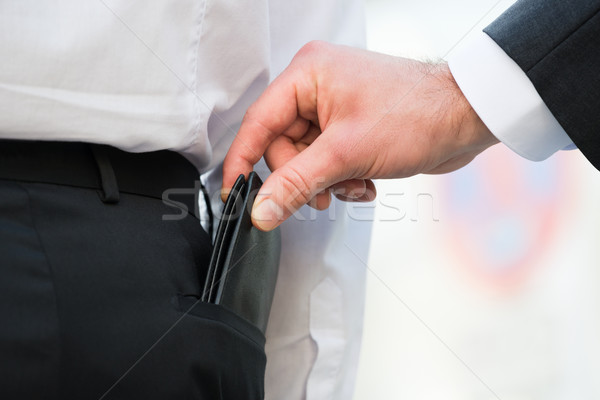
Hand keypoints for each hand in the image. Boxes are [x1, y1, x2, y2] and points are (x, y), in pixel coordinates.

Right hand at [223, 41, 497, 230]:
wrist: (466, 118)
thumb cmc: (418, 113)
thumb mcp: (347, 153)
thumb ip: (297, 183)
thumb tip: (262, 208)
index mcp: (307, 75)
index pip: (259, 123)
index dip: (244, 161)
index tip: (234, 192)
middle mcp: (317, 87)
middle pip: (282, 147)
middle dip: (302, 177)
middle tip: (320, 194)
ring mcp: (334, 108)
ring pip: (305, 160)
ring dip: (326, 182)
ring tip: (353, 184)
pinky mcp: (349, 127)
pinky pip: (326, 162)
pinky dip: (341, 179)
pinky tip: (364, 181)